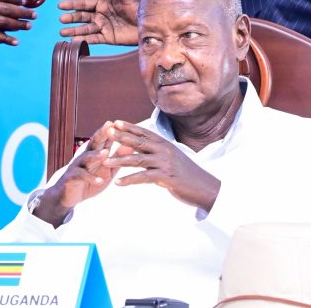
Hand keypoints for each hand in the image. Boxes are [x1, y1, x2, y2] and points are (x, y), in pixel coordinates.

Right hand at [32, 122, 125, 226]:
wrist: (68, 195)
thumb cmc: (90, 180)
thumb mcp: (106, 170)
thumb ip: (116, 159)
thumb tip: (131, 146)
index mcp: (95, 153)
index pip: (104, 140)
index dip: (111, 131)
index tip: (120, 122)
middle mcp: (85, 156)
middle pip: (94, 143)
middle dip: (101, 134)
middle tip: (109, 125)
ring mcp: (77, 165)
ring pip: (86, 157)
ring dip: (96, 155)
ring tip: (105, 153)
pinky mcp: (71, 177)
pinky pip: (81, 176)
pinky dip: (90, 178)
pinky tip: (99, 181)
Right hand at [58, 0, 140, 45]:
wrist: (150, 25)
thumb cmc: (140, 7)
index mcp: (104, 3)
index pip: (85, 3)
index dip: (72, 4)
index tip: (61, 5)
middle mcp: (102, 15)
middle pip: (82, 16)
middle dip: (71, 18)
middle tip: (61, 19)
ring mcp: (104, 27)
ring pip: (85, 28)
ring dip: (73, 30)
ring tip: (62, 32)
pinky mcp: (109, 38)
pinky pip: (94, 39)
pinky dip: (84, 40)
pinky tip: (74, 41)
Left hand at [104, 121, 220, 212]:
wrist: (204, 187)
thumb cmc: (186, 173)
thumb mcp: (171, 158)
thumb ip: (155, 152)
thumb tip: (140, 148)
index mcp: (165, 144)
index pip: (144, 133)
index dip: (130, 127)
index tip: (115, 122)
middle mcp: (164, 150)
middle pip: (139, 142)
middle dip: (121, 136)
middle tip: (107, 132)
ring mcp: (165, 163)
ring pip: (138, 159)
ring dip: (120, 160)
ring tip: (106, 162)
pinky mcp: (165, 177)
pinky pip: (143, 177)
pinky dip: (129, 180)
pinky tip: (118, 182)